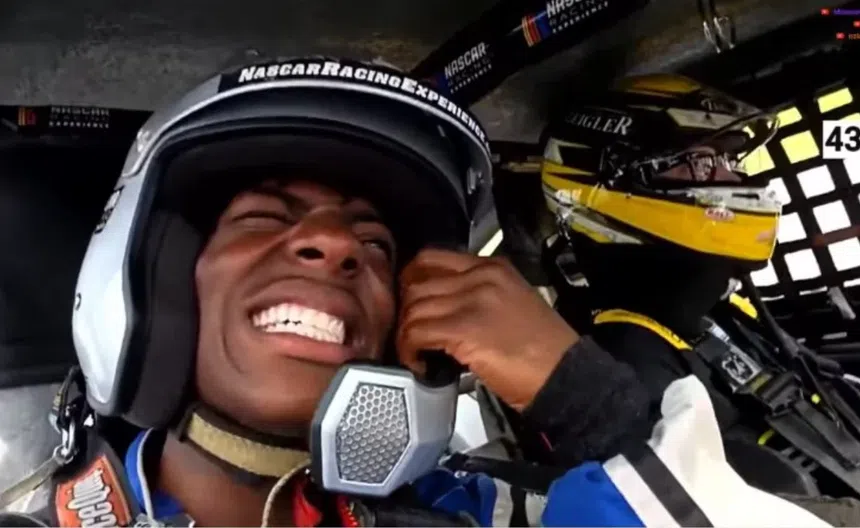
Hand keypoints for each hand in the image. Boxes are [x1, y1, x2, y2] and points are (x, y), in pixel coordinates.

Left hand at [397, 249, 578, 411]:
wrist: (565, 375)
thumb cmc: (543, 350)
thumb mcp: (513, 303)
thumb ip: (479, 296)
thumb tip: (443, 310)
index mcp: (492, 267)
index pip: (432, 259)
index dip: (411, 283)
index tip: (410, 306)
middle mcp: (480, 276)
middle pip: (417, 284)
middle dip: (406, 313)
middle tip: (411, 336)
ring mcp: (472, 300)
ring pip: (413, 309)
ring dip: (407, 336)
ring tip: (417, 354)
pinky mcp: (464, 328)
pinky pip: (416, 333)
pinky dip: (410, 351)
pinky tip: (421, 365)